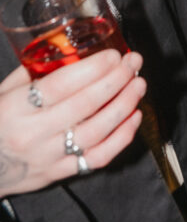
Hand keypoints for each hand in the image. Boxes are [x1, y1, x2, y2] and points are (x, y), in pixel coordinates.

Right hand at [0, 51, 145, 195]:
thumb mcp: (3, 92)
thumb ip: (33, 72)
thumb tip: (68, 47)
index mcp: (15, 108)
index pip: (60, 85)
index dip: (92, 69)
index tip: (114, 55)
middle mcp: (32, 134)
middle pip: (84, 105)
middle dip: (115, 80)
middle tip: (133, 63)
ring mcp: (47, 157)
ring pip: (96, 132)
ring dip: (124, 106)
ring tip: (138, 85)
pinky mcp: (58, 174)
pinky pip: (96, 158)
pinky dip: (121, 138)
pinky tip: (134, 118)